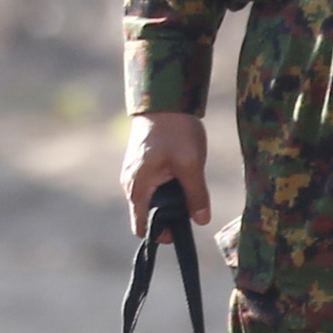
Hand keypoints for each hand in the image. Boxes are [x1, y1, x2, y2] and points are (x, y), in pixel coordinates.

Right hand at [122, 110, 209, 234]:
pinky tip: (183, 174)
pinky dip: (167, 187)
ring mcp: (134, 173)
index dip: (161, 234)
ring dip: (170, 200)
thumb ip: (196, 195)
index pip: (141, 227)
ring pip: (152, 199)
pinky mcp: (142, 164)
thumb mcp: (190, 164)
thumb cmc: (174, 131)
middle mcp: (131, 184)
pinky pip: (153, 185)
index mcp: (138, 188)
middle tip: (192, 206)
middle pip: (148, 215)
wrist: (164, 99)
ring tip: (189, 187)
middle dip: (169, 216)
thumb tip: (201, 221)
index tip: (181, 229)